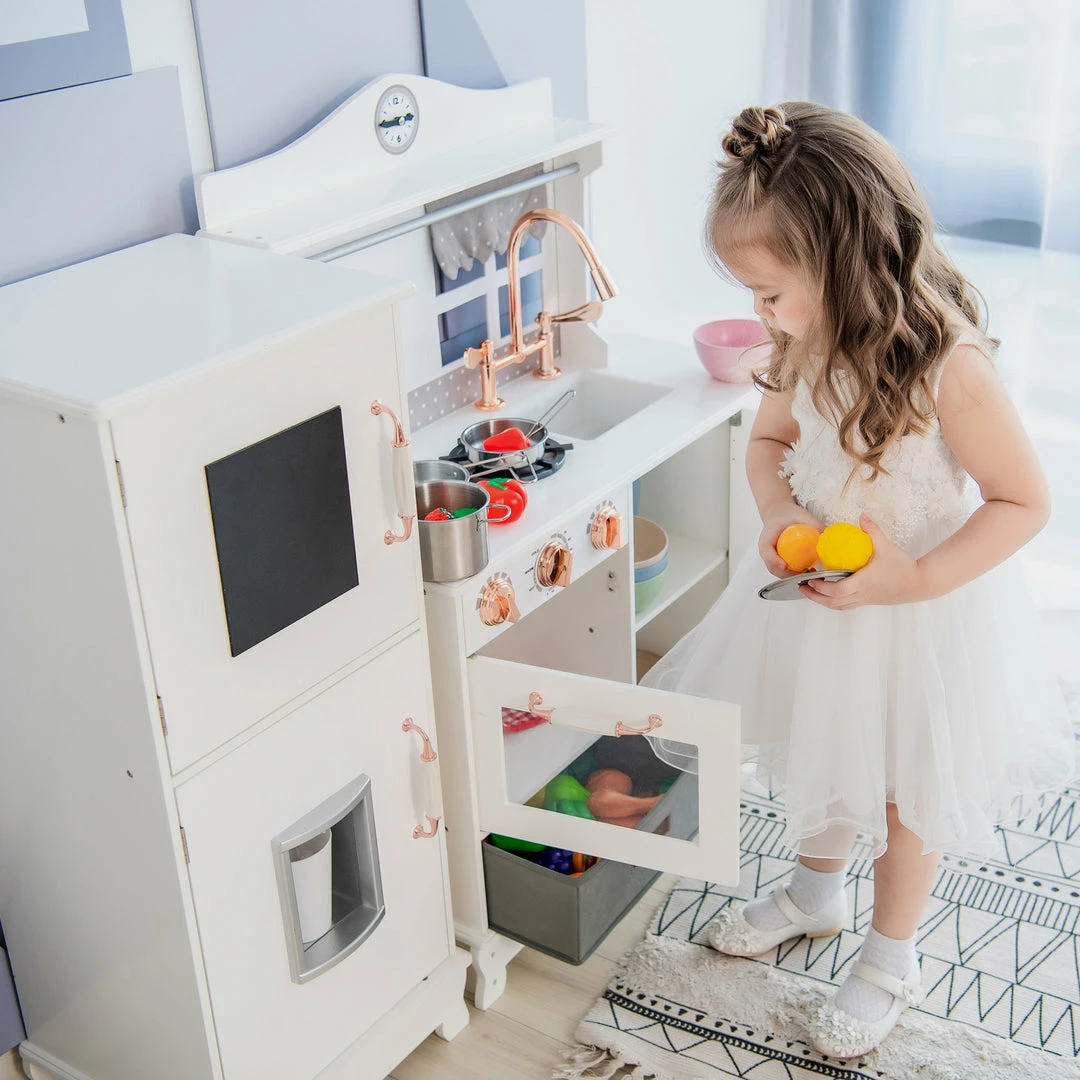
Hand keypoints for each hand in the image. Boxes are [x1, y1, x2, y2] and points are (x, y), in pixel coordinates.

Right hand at [758, 502, 824, 576]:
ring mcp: (770, 556)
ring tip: (809, 574)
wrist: (779, 512)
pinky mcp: (776, 559)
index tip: (784, 565)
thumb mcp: (801, 516)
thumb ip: (815, 524)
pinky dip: (793, 573)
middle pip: (772, 566)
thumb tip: (829, 536)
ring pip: (777, 571)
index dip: (774, 560)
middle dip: (787, 573)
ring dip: (791, 576)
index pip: (767, 551)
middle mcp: (766, 550)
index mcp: (767, 537)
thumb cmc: (786, 514)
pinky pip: (782, 570)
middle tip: (805, 573)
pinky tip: (807, 571)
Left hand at [800, 515, 926, 608]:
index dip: (821, 587)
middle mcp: (862, 594)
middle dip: (814, 596)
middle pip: (832, 602)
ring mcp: (865, 600)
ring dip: (822, 601)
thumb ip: (872, 530)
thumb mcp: (886, 546)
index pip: (837, 591)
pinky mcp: (868, 601)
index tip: (810, 579)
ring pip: (839, 607)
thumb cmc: (903, 566)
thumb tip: (861, 515)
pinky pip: (847, 605)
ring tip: (810, 591)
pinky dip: (834, 602)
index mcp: (863, 583)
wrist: (920, 583)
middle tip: (802, 587)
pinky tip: (829, 593)